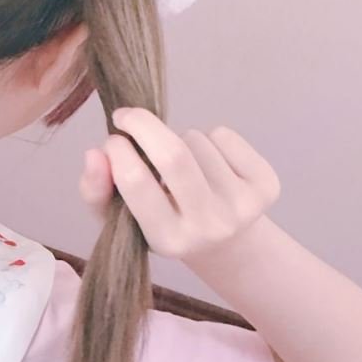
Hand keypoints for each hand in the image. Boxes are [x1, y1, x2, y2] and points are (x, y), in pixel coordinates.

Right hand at [78, 107, 280, 263]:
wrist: (228, 245)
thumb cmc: (165, 224)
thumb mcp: (123, 221)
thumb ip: (97, 191)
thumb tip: (96, 153)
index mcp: (169, 240)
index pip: (137, 183)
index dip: (119, 150)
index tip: (112, 139)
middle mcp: (209, 227)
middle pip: (173, 155)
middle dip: (143, 124)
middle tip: (126, 116)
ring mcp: (242, 207)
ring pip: (196, 140)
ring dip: (178, 137)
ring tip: (181, 162)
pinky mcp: (266, 187)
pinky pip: (224, 136)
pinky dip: (208, 138)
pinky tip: (208, 162)